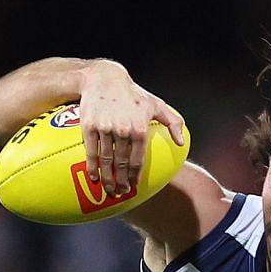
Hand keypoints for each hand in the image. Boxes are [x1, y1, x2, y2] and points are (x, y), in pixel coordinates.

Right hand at [77, 63, 186, 196]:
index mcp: (140, 129)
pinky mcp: (89, 127)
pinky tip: (94, 177)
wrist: (105, 78)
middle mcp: (123, 130)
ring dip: (107, 179)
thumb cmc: (133, 93)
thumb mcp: (156, 104)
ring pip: (106, 161)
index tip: (134, 187)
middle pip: (121, 164)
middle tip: (121, 193)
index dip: (135, 176)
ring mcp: (105, 129)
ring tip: (108, 190)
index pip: (137, 160)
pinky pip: (91, 152)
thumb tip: (181, 143)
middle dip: (121, 182)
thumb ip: (173, 122)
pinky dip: (92, 167)